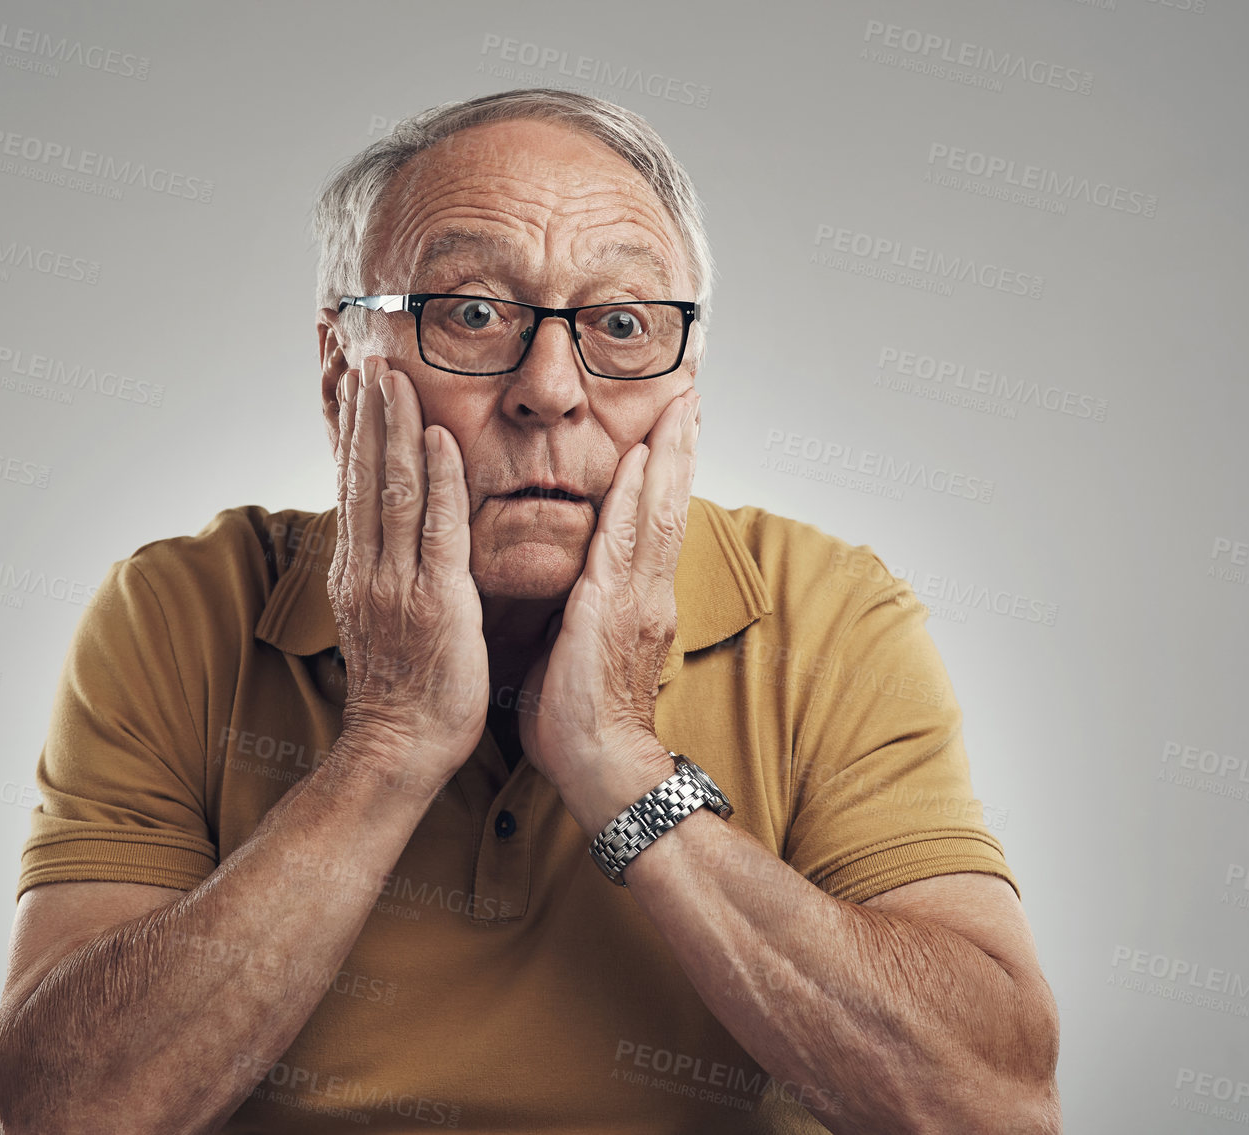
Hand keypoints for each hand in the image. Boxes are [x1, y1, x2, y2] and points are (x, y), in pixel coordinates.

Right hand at [327, 356, 487, 794]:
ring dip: (393, 427)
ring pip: (393, 489)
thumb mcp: (380, 615)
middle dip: (363, 410)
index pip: (350, 482)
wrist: (400, 746)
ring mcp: (396, 583)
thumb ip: (383, 567)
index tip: (347, 378)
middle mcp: (367, 567)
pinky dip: (437, 479)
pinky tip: (436, 437)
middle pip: (362, 474)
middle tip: (364, 352)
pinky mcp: (435, 601)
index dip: (348, 427)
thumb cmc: (403, 688)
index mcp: (355, 569)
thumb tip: (386, 530)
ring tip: (390, 374)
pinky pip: (436, 528)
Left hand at [517, 389, 700, 834]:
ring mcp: (636, 599)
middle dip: (678, 450)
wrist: (598, 766)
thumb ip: (579, 610)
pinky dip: (634, 498)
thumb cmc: (581, 719)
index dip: (664, 476)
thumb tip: (560, 587)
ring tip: (678, 410)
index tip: (671, 432)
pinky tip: (639, 462)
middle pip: (669, 505)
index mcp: (637, 601)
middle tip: (688, 397)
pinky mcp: (612, 610)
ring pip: (657, 513)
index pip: (654, 524)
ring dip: (667, 457)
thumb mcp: (577, 648)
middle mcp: (647, 593)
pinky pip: (624, 541)